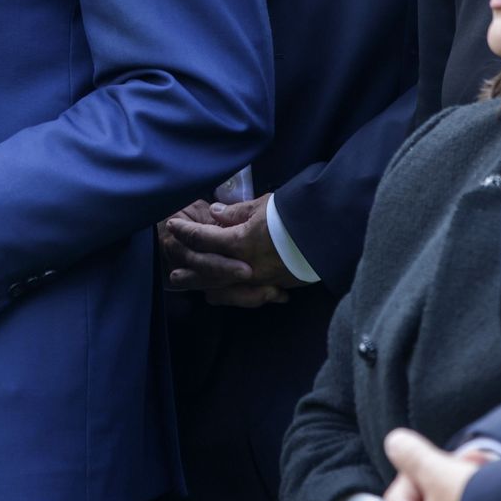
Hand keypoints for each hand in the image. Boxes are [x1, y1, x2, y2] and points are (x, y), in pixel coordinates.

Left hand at [165, 194, 304, 306]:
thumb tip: (214, 213)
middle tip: (173, 274)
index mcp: (239, 242)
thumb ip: (235, 212)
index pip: (203, 238)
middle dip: (190, 270)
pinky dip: (231, 295)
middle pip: (208, 271)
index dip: (185, 231)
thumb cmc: (294, 214)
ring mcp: (261, 280)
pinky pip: (246, 295)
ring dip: (206, 287)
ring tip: (194, 289)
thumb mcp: (262, 205)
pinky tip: (221, 295)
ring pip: (225, 289)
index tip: (173, 226)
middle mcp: (246, 266)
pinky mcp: (276, 285)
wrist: (328, 233)